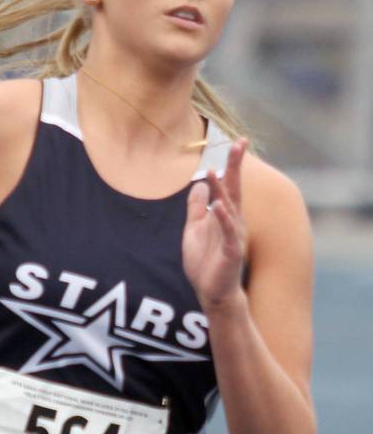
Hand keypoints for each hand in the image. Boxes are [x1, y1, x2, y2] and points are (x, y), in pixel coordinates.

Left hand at [183, 138, 247, 309]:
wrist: (211, 292)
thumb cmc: (205, 262)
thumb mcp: (194, 229)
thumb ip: (196, 208)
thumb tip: (197, 187)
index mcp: (223, 215)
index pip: (229, 184)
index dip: (232, 163)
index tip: (236, 141)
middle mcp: (232, 221)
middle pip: (234, 189)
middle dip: (235, 166)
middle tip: (238, 143)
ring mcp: (233, 236)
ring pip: (229, 208)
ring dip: (222, 189)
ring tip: (214, 170)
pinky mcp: (230, 252)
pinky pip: (227, 233)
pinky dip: (223, 219)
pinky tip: (218, 206)